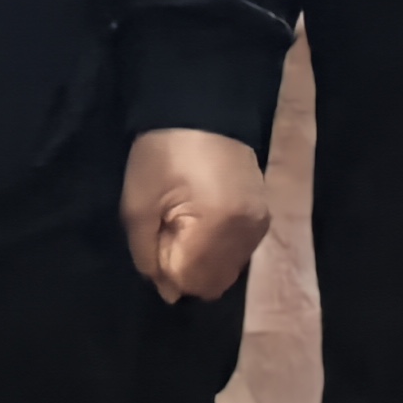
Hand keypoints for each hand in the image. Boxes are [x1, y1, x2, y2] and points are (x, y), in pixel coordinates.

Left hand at [120, 128, 270, 305]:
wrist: (201, 110)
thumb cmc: (163, 154)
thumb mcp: (138, 204)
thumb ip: (147, 254)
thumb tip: (169, 293)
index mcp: (217, 225)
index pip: (188, 279)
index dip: (163, 266)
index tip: (156, 235)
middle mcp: (247, 232)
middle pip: (212, 283)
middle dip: (185, 268)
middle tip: (170, 230)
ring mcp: (260, 226)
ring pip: (227, 273)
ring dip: (202, 262)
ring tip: (186, 224)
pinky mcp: (263, 218)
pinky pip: (238, 254)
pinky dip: (218, 251)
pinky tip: (204, 222)